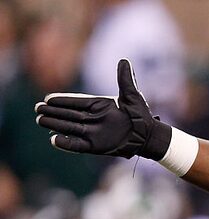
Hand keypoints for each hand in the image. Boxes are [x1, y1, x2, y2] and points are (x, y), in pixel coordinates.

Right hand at [35, 59, 170, 158]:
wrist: (149, 136)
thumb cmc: (142, 115)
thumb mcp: (132, 96)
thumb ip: (125, 79)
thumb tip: (124, 60)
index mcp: (98, 106)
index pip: (77, 102)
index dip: (62, 101)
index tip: (48, 98)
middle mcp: (93, 119)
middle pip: (69, 115)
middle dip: (53, 112)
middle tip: (38, 109)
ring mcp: (94, 133)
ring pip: (70, 128)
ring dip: (55, 125)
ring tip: (41, 121)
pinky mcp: (96, 146)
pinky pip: (78, 145)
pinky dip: (67, 144)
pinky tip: (54, 140)